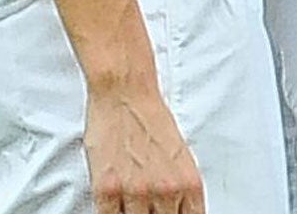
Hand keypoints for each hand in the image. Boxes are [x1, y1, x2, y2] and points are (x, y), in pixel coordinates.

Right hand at [84, 80, 204, 213]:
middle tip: (149, 208)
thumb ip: (180, 188)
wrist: (126, 94)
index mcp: (189, 182)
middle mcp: (166, 190)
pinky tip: (114, 208)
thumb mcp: (180, 156)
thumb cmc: (151, 118)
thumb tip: (178, 208)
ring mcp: (137, 192)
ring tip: (131, 204)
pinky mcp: (108, 190)